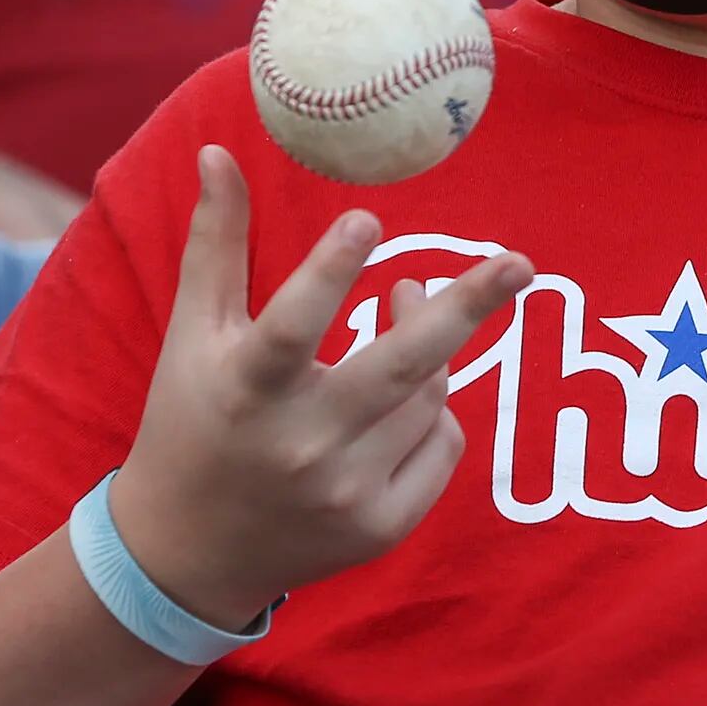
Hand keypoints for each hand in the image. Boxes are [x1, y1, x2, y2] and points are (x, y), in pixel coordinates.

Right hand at [110, 147, 530, 630]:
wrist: (187, 554)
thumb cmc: (189, 420)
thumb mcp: (193, 334)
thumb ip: (215, 244)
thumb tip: (218, 151)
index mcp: (247, 389)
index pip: (292, 326)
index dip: (329, 273)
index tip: (367, 218)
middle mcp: (299, 445)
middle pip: (399, 368)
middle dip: (464, 310)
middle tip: (519, 264)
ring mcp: (345, 493)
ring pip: (429, 396)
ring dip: (432, 349)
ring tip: (408, 313)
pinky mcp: (379, 527)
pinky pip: (442, 445)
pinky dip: (435, 412)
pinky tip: (405, 398)